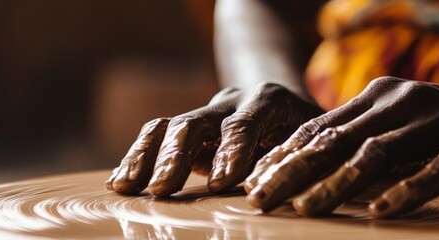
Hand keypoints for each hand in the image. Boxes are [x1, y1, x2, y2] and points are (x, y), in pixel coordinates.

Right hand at [105, 82, 322, 196]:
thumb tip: (293, 190)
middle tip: (161, 189)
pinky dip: (138, 157)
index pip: (245, 123)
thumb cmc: (310, 132)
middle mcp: (231, 101)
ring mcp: (206, 113)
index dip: (231, 152)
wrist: (291, 104)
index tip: (220, 184)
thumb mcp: (318, 140)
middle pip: (196, 121)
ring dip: (146, 157)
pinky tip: (120, 183)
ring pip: (169, 126)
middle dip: (177, 156)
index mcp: (268, 100)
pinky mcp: (189, 130)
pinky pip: (157, 137)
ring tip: (127, 187)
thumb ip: (304, 159)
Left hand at [243, 77, 438, 217]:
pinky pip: (433, 170)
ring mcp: (437, 124)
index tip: (253, 183)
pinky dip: (405, 190)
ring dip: (338, 185)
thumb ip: (368, 137)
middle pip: (338, 140)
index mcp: (383, 96)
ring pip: (377, 155)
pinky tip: (381, 213)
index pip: (322, 127)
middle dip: (294, 171)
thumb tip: (317, 170)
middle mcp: (404, 103)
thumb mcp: (408, 121)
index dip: (285, 155)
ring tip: (306, 210)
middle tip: (260, 200)